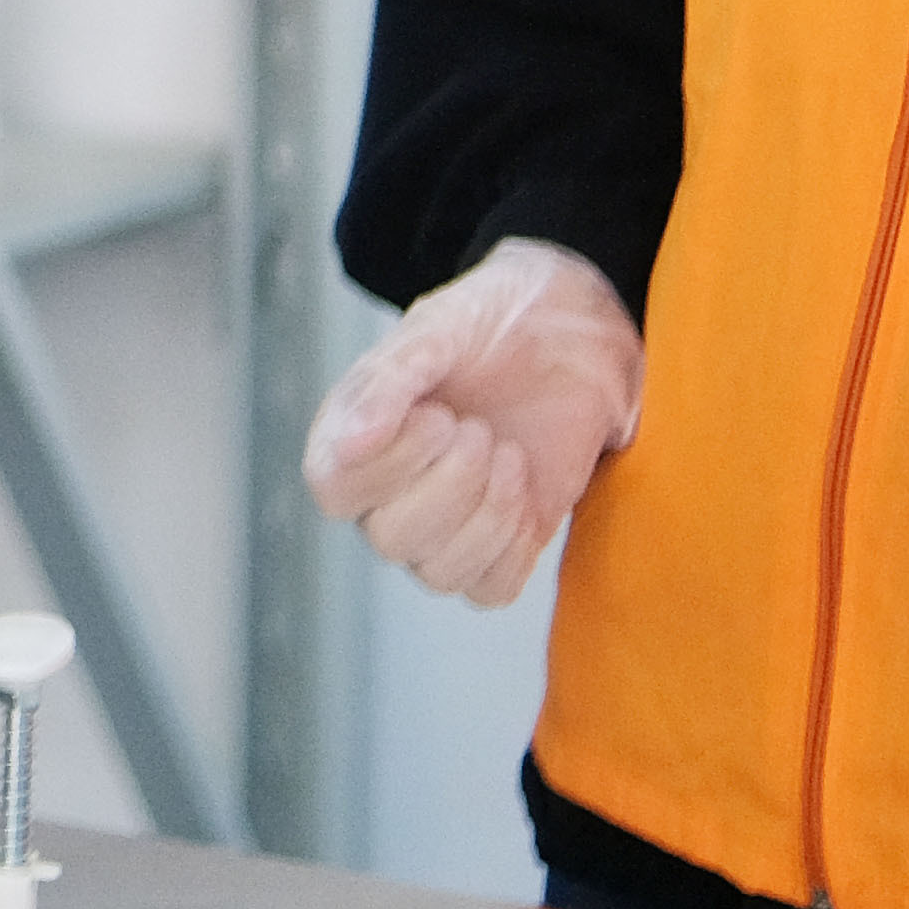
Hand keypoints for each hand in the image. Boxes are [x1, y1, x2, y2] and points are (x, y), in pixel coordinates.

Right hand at [302, 240, 640, 603]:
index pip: (334, 488)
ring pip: (439, 572)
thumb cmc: (492, 320)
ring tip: (509, 455)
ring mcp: (445, 526)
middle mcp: (388, 493)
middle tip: (480, 428)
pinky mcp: (501, 545)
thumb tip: (348, 444)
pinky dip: (513, 545)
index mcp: (353, 436)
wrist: (574, 328)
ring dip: (486, 516)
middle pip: (390, 539)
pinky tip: (528, 491)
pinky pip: (491, 588)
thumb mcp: (436, 330)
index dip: (386, 466)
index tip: (436, 414)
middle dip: (449, 484)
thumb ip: (385, 383)